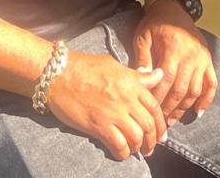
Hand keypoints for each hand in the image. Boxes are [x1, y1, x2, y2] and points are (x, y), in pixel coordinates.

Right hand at [45, 51, 167, 159]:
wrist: (58, 74)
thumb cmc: (84, 66)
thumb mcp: (114, 66)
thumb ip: (137, 76)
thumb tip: (157, 75)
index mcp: (131, 83)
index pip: (154, 107)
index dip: (161, 123)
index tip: (161, 132)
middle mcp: (126, 99)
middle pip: (149, 125)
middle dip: (153, 139)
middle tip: (151, 147)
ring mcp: (113, 113)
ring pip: (137, 137)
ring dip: (139, 147)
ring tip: (137, 150)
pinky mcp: (99, 126)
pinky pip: (119, 145)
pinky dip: (123, 152)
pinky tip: (122, 153)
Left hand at [134, 0, 217, 125]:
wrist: (173, 9)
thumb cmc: (155, 23)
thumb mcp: (143, 36)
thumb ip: (142, 58)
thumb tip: (141, 80)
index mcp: (174, 49)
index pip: (167, 80)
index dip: (159, 97)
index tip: (150, 110)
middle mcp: (191, 56)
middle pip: (181, 89)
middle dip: (170, 108)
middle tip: (160, 122)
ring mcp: (202, 59)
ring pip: (195, 90)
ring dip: (184, 108)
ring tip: (172, 121)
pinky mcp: (208, 61)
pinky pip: (212, 84)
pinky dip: (207, 100)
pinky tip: (198, 112)